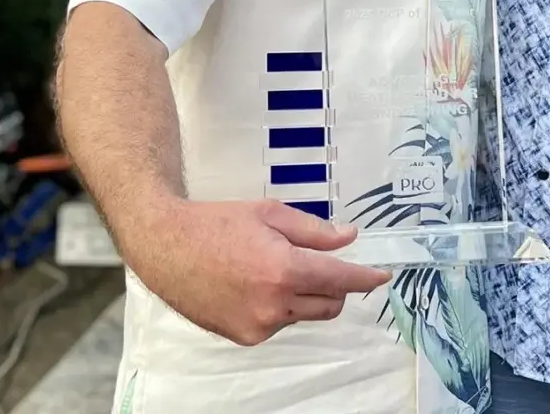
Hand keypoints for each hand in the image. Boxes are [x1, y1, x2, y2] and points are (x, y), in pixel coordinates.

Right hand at [125, 197, 391, 345]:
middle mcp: (274, 305)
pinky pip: (281, 322)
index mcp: (284, 270)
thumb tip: (350, 237)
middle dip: (337, 285)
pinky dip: (283, 305)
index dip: (366, 278)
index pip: (340, 280)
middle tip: (325, 261)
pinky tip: (259, 282)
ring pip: (306, 314)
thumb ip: (315, 230)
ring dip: (309, 295)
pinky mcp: (244, 336)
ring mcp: (258, 326)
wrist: (167, 246)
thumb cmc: (219, 223)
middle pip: (330, 304)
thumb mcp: (271, 214)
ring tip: (280, 265)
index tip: (382, 275)